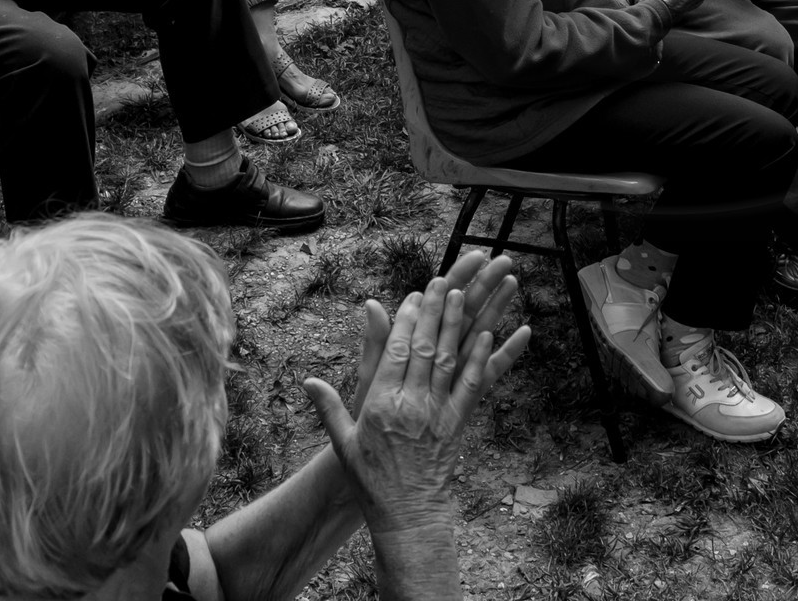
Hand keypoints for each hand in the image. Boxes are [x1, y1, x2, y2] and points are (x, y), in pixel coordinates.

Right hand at [303, 253, 530, 531]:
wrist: (407, 516)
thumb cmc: (372, 480)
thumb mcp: (343, 445)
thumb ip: (329, 408)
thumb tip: (308, 381)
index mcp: (381, 405)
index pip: (393, 352)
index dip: (404, 321)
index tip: (410, 297)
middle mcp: (410, 404)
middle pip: (423, 347)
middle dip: (432, 311)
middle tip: (441, 281)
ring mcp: (437, 412)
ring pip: (449, 359)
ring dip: (456, 324)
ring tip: (463, 294)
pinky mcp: (459, 423)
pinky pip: (473, 385)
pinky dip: (482, 358)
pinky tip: (489, 335)